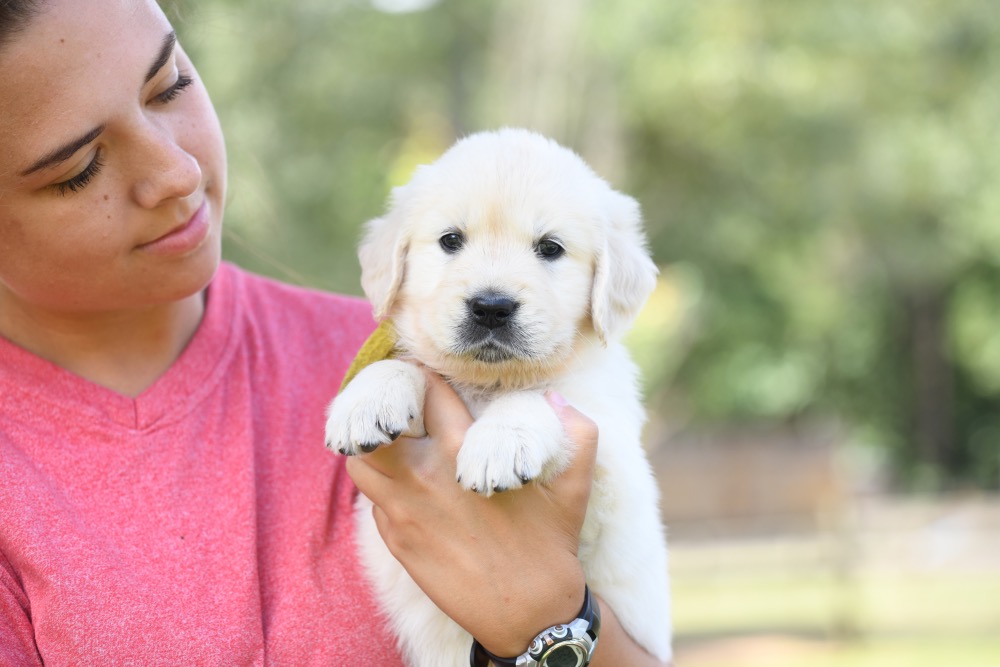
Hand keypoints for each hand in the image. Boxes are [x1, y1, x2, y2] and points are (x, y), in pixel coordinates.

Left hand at [345, 370, 598, 656]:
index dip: (420, 374)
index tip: (423, 369)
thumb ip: (576, 431)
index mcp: (464, 452)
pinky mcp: (396, 541)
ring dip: (371, 442)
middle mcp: (424, 477)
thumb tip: (554, 397)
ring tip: (392, 437)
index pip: (424, 390)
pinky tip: (402, 480)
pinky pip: (374, 499)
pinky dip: (381, 482)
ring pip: (360, 460)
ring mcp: (403, 511)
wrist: (528, 615)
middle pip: (378, 418)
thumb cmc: (550, 545)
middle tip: (400, 397)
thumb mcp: (575, 485)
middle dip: (386, 401)